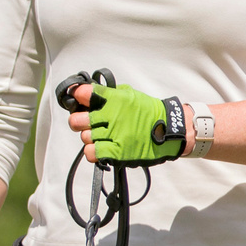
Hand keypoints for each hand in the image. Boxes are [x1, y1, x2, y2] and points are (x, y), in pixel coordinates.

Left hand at [65, 83, 181, 164]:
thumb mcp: (130, 94)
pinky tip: (101, 147)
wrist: (170, 129)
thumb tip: (89, 92)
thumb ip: (109, 93)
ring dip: (90, 137)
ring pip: (84, 137)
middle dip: (79, 121)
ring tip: (102, 136)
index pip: (81, 94)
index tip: (81, 99)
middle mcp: (110, 116)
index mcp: (113, 99)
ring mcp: (112, 135)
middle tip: (87, 122)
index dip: (78, 96)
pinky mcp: (116, 153)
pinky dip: (93, 151)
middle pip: (76, 120)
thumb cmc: (149, 112)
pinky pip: (91, 153)